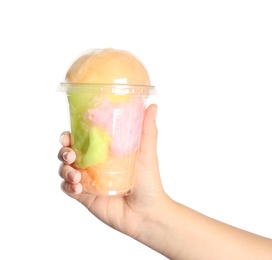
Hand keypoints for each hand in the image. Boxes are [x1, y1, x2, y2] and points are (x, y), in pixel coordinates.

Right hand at [57, 104, 169, 237]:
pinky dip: (67, 185)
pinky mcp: (85, 196)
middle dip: (63, 150)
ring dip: (64, 168)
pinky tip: (77, 186)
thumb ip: (147, 130)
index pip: (82, 138)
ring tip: (76, 174)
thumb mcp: (147, 153)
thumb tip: (153, 105)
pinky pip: (67, 188)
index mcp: (104, 152)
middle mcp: (93, 164)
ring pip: (64, 169)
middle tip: (70, 152)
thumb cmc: (149, 181)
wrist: (147, 212)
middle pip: (68, 152)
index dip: (71, 134)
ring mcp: (88, 180)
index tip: (69, 133)